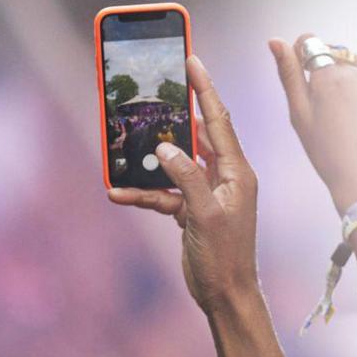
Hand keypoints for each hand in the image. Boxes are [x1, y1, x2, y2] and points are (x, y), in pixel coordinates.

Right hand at [109, 55, 260, 314]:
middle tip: (152, 92)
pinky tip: (119, 193)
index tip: (192, 60)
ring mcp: (207, 193)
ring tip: (123, 149)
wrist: (225, 295)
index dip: (205, 89)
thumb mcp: (205, 215)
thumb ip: (187, 178)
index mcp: (237, 172)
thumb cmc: (225, 257)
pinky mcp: (191, 210)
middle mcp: (224, 177)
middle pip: (194, 136)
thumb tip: (166, 149)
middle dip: (172, 118)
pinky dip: (144, 193)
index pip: (218, 120)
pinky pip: (164, 194)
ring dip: (148, 164)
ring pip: (173, 166)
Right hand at [269, 36, 356, 211]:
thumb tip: (274, 40)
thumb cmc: (326, 151)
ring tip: (349, 122)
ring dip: (350, 89)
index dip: (304, 56)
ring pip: (355, 74)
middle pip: (335, 61)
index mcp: (328, 76)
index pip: (312, 43)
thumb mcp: (299, 114)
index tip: (306, 75)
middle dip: (329, 78)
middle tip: (329, 114)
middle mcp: (356, 73)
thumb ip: (288, 73)